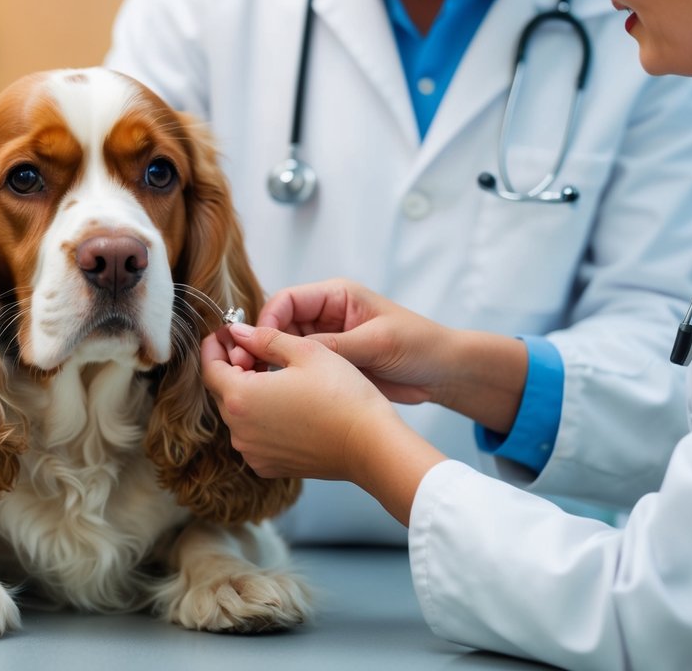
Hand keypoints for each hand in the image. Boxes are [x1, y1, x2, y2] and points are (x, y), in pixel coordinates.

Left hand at [202, 323, 444, 525]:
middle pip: (222, 392)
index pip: (209, 368)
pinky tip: (284, 405)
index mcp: (241, 398)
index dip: (214, 346)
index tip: (224, 334)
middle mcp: (239, 431)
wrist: (371, 445)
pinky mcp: (270, 466)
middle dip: (232, 368)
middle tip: (253, 349)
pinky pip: (253, 436)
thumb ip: (265, 338)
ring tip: (272, 376)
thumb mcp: (305, 352)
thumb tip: (237, 332)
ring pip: (237, 414)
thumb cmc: (342, 396)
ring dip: (247, 393)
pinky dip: (260, 418)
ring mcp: (253, 452)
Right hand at [258, 280, 527, 433]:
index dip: (266, 321)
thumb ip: (330, 345)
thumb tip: (285, 346)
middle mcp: (326, 316)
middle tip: (246, 369)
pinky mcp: (331, 367)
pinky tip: (279, 395)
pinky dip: (287, 380)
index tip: (255, 345)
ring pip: (285, 351)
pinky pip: (300, 370)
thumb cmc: (419, 346)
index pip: (287, 301)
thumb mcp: (375, 342)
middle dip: (262, 346)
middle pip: (279, 326)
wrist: (445, 375)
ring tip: (258, 386)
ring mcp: (327, 342)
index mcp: (336, 296)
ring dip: (271, 365)